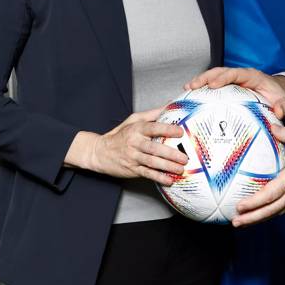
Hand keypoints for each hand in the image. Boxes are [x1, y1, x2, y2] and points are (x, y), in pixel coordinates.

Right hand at [66, 108, 187, 185]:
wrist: (99, 152)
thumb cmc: (120, 134)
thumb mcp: (134, 119)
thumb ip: (153, 114)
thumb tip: (170, 104)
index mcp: (136, 129)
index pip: (153, 128)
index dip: (167, 129)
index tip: (180, 132)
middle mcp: (135, 143)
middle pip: (154, 148)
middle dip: (171, 153)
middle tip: (184, 157)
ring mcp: (133, 157)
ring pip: (152, 162)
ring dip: (167, 167)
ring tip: (180, 169)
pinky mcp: (132, 169)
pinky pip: (147, 174)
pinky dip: (158, 177)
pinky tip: (169, 180)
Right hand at [186, 67, 284, 118]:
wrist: (276, 92)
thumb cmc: (277, 95)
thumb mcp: (283, 100)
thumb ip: (282, 105)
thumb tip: (280, 112)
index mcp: (251, 76)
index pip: (235, 73)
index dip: (223, 77)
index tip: (213, 85)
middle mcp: (239, 76)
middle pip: (219, 72)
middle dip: (205, 77)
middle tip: (192, 86)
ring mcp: (232, 80)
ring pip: (213, 77)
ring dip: (200, 81)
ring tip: (186, 89)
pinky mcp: (227, 87)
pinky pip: (213, 86)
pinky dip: (202, 89)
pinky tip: (190, 97)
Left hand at [232, 124, 284, 226]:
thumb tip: (272, 126)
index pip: (268, 195)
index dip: (253, 203)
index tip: (239, 207)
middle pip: (268, 211)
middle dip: (251, 218)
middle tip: (235, 222)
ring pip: (275, 213)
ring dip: (258, 219)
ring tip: (243, 222)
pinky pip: (283, 211)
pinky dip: (270, 214)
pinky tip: (263, 213)